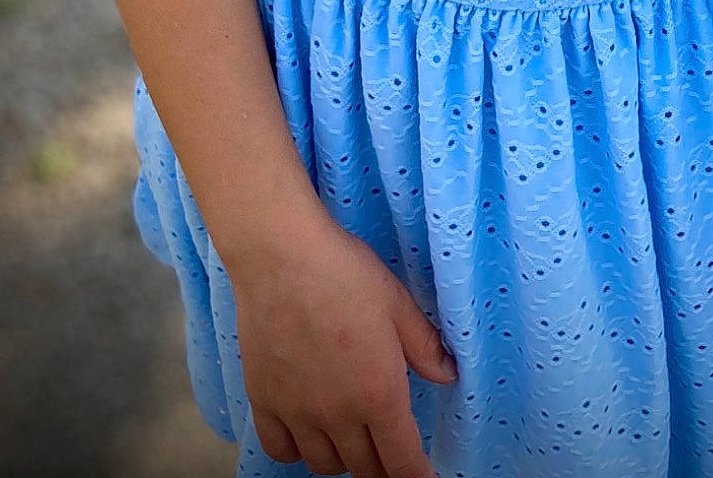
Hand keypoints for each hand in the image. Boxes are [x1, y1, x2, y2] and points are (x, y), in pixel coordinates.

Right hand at [232, 215, 455, 477]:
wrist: (283, 257)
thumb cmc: (345, 273)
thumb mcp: (399, 303)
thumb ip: (425, 346)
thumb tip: (448, 375)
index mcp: (378, 393)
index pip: (402, 461)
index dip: (416, 477)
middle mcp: (338, 414)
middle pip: (365, 469)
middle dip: (383, 467)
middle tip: (391, 453)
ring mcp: (297, 412)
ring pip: (323, 465)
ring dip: (343, 459)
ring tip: (352, 436)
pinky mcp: (264, 401)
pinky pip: (279, 451)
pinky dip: (296, 451)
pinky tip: (307, 431)